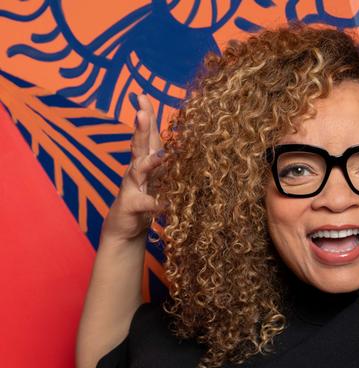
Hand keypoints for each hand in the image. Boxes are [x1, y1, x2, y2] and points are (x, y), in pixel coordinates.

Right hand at [101, 94, 165, 241]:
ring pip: (139, 171)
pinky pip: (146, 204)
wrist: (126, 229)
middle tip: (141, 111)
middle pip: (138, 146)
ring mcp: (131, 187)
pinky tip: (167, 203)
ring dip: (150, 162)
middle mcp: (135, 170)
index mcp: (143, 160)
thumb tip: (179, 140)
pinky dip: (158, 203)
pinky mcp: (131, 207)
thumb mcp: (156, 175)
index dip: (145, 114)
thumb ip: (162, 158)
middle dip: (141, 128)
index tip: (141, 95)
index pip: (146, 134)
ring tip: (162, 155)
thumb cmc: (145, 198)